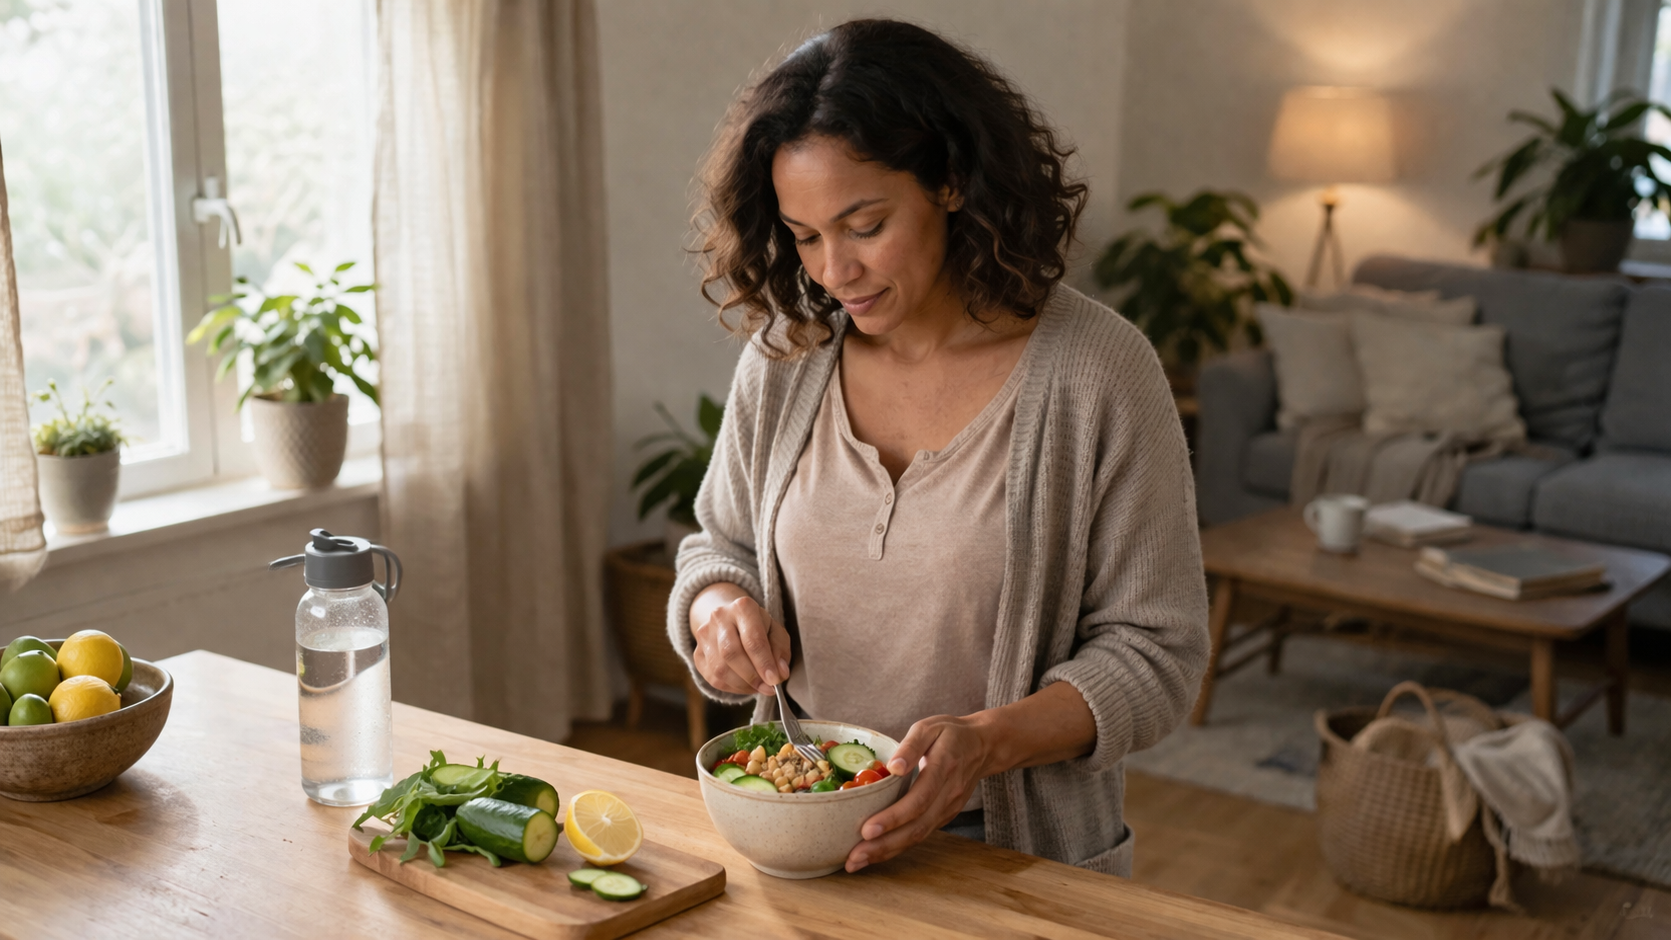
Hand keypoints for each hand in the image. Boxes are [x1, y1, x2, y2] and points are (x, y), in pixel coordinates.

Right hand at [691, 589, 791, 695]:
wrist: (731, 620)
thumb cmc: (758, 627)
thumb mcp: (776, 632)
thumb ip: (780, 651)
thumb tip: (780, 673)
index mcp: (743, 607)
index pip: (752, 639)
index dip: (764, 663)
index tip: (774, 680)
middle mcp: (719, 617)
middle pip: (731, 653)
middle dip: (752, 676)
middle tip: (768, 688)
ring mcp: (704, 635)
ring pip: (720, 669)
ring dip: (742, 684)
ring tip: (758, 686)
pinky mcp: (697, 653)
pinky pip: (713, 678)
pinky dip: (732, 687)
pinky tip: (744, 685)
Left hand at [845, 714, 992, 872]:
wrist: (983, 746)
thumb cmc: (950, 734)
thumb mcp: (929, 727)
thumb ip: (911, 745)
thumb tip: (893, 767)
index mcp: (944, 767)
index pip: (919, 799)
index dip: (893, 818)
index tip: (867, 830)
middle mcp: (949, 794)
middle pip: (917, 826)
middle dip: (884, 845)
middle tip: (854, 857)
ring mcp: (949, 808)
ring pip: (919, 836)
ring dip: (887, 851)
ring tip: (857, 861)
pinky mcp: (945, 816)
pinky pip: (921, 834)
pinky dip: (897, 846)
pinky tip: (875, 852)